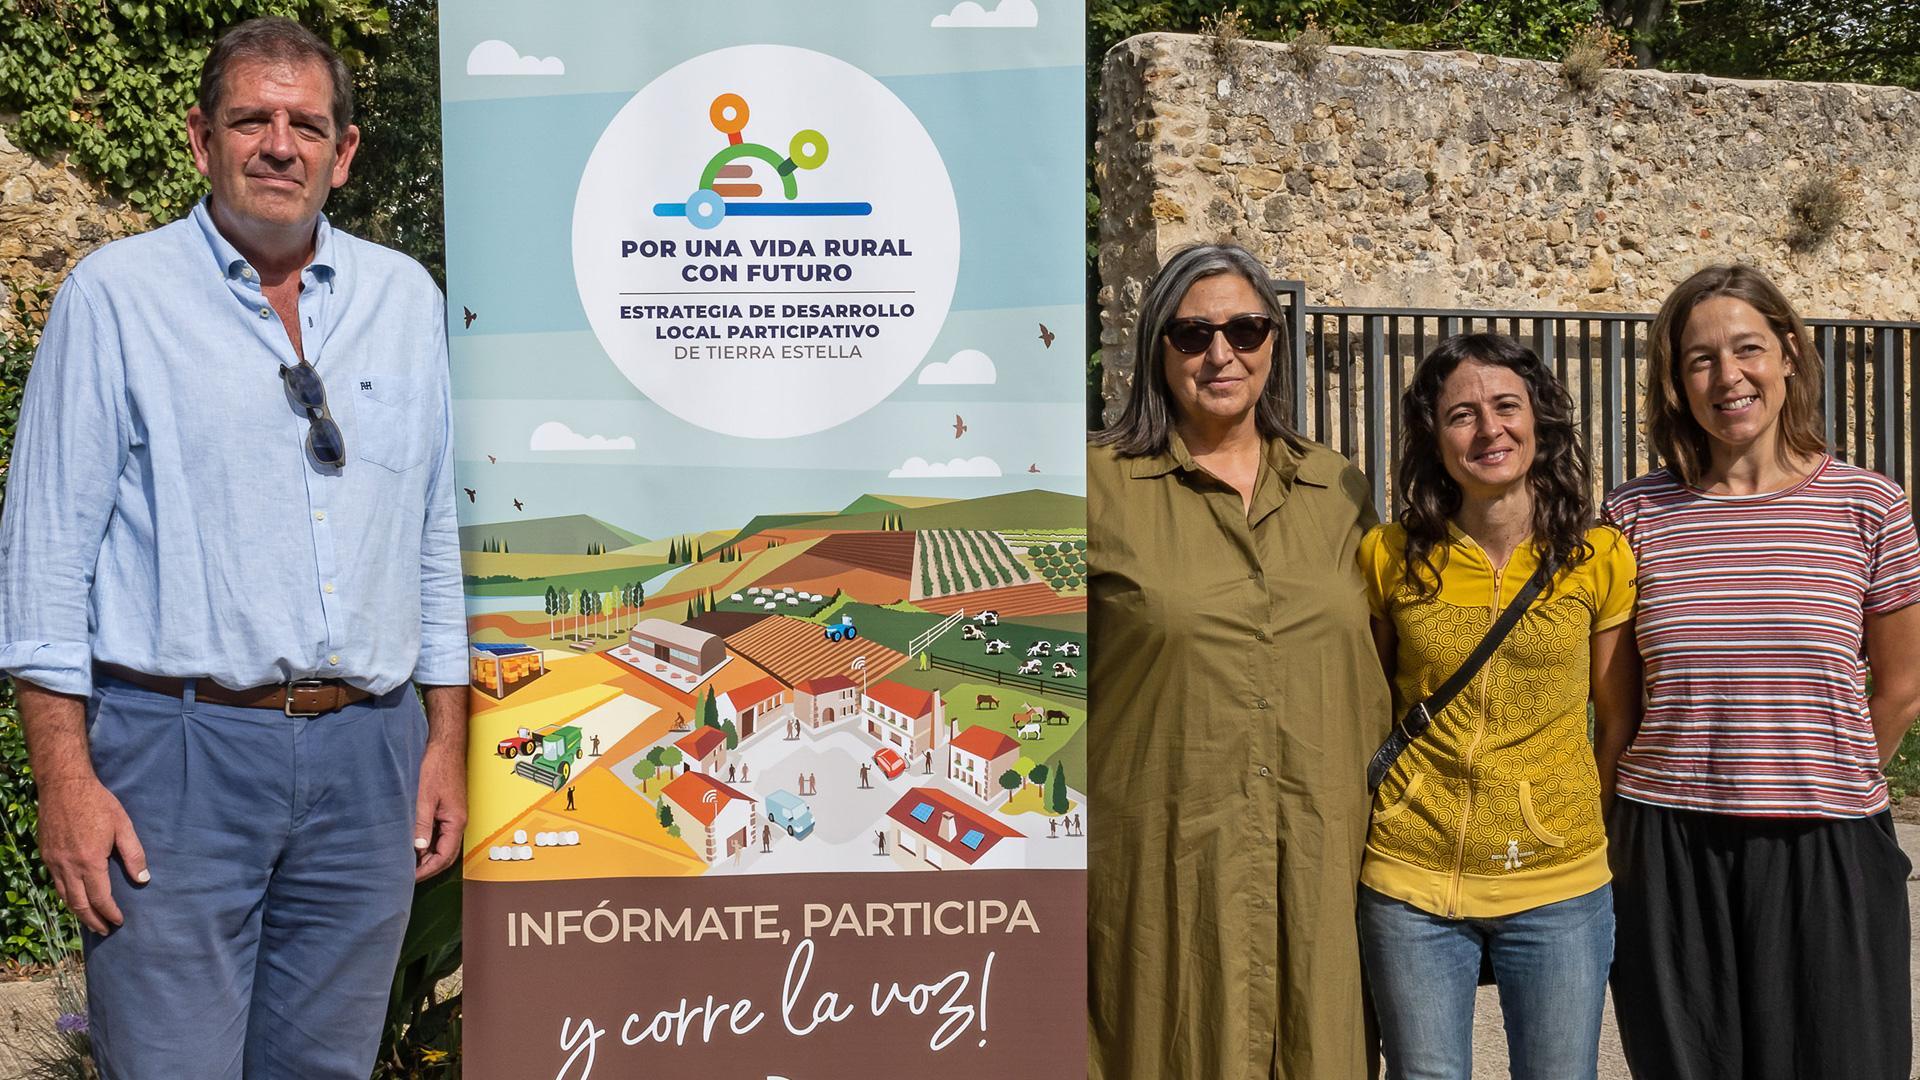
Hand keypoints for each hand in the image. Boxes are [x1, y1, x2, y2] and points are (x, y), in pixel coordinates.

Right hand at [36, 774, 147, 934]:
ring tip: (91, 920)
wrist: (64, 785)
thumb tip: (143, 879)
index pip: (100, 898)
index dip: (110, 913)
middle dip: (93, 920)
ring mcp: (54, 861)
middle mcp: (68, 866)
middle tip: (105, 930)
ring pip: (64, 896)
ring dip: (78, 911)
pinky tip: (75, 897)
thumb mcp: (123, 825)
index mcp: (89, 861)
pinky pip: (56, 883)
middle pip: (79, 904)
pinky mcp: (46, 854)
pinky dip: (66, 896)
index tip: (119, 922)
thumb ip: (134, 854)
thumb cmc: (98, 802)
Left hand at [413, 739, 465, 880]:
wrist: (445, 745)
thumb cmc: (437, 766)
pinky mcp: (445, 808)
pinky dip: (426, 842)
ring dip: (426, 855)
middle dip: (427, 868)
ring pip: (441, 844)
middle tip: (406, 875)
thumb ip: (422, 824)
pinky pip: (438, 833)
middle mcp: (457, 821)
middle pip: (446, 855)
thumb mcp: (424, 797)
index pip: (444, 857)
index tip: (408, 877)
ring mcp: (452, 815)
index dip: (427, 870)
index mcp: (456, 821)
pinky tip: (411, 842)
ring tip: (405, 862)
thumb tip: (418, 849)